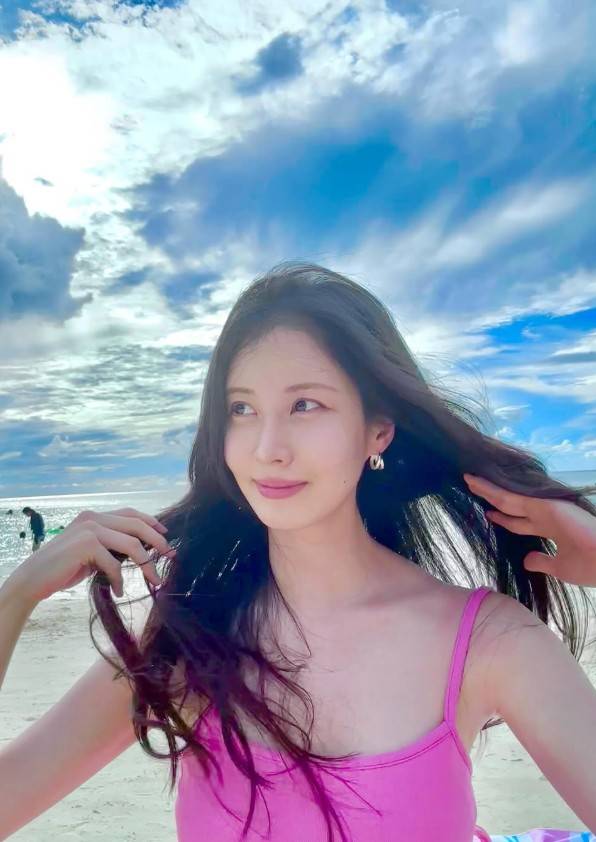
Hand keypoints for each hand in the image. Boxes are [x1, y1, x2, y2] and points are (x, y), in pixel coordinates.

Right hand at [8, 508, 174, 605]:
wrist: (33, 579)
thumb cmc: (64, 568)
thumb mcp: (92, 552)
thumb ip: (112, 545)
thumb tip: (143, 549)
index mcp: (95, 516)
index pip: (131, 514)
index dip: (151, 522)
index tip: (166, 536)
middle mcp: (93, 518)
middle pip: (137, 526)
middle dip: (158, 542)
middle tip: (170, 556)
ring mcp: (89, 529)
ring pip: (132, 545)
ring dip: (146, 565)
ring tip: (154, 580)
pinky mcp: (86, 545)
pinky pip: (114, 564)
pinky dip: (120, 580)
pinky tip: (119, 591)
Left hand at [463, 474, 595, 587]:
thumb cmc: (590, 567)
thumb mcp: (559, 567)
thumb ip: (542, 561)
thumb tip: (527, 560)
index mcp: (550, 528)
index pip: (519, 521)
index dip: (502, 518)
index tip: (487, 514)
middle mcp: (545, 514)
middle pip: (509, 503)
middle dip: (490, 496)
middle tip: (470, 485)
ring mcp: (544, 507)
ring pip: (506, 496)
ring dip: (486, 488)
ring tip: (468, 478)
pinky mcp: (544, 504)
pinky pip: (511, 496)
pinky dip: (493, 489)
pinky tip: (479, 483)